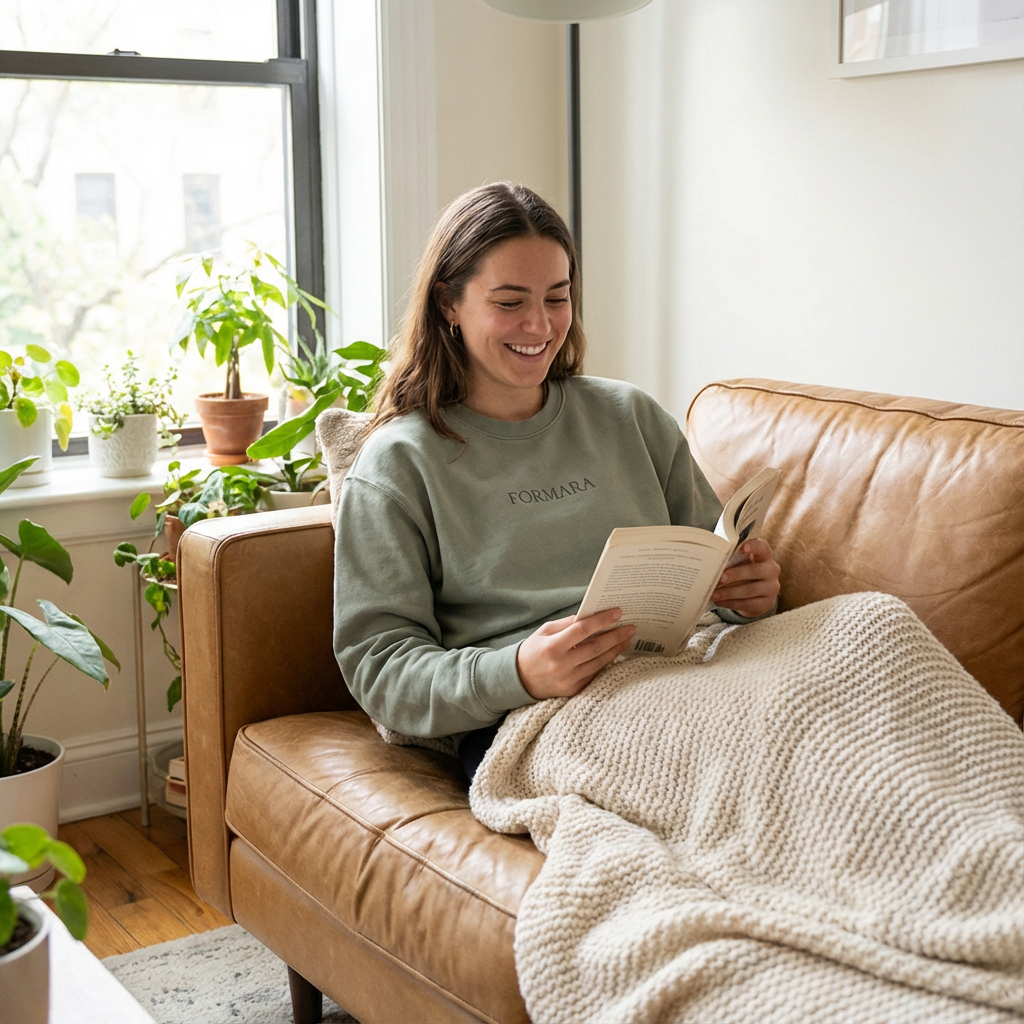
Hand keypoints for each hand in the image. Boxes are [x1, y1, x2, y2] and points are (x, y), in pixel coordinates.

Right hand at [517, 608, 635, 699]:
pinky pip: (595, 674)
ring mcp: (569, 679)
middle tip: (630, 627)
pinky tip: (614, 653)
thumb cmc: (533, 650)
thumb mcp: (544, 631)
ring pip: (599, 662)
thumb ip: (567, 624)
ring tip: (626, 639)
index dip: (601, 621)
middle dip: (615, 636)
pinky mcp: (574, 690)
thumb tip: (591, 616)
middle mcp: (561, 665)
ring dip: (615, 650)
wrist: (520, 680)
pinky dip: (606, 662)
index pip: (582, 630)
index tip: (617, 612)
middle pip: (596, 648)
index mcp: (552, 647)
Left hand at [711, 538, 780, 618]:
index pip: (763, 547)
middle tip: (719, 578)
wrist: (756, 596)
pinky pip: (748, 603)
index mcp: (765, 555)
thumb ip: (732, 560)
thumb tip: (712, 563)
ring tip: (713, 594)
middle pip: (754, 570)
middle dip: (735, 575)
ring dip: (729, 592)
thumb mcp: (740, 564)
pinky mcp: (767, 603)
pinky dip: (731, 603)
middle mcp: (772, 570)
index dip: (754, 546)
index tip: (742, 548)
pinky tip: (719, 601)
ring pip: (749, 590)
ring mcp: (772, 587)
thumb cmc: (743, 573)